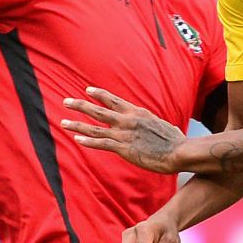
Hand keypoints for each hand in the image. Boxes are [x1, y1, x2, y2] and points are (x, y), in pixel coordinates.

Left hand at [60, 87, 184, 172]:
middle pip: (98, 110)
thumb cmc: (175, 141)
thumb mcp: (162, 125)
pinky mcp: (124, 148)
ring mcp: (124, 134)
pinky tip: (77, 139)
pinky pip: (101, 143)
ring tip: (63, 122)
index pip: (113, 100)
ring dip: (77, 124)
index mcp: (137, 112)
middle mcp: (127, 120)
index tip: (88, 90)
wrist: (179, 151)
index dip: (99, 95)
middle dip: (80, 105)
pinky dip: (88, 141)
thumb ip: (153, 124)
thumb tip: (159, 126)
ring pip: (95, 127)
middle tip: (66, 101)